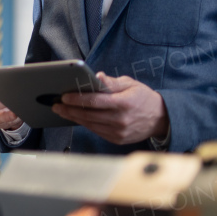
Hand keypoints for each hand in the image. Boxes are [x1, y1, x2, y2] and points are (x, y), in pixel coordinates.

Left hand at [54, 73, 168, 145]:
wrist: (161, 119)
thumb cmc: (143, 98)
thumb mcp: (131, 84)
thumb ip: (112, 82)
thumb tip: (97, 76)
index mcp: (123, 103)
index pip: (94, 101)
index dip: (77, 99)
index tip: (64, 96)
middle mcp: (120, 120)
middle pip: (88, 115)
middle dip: (69, 109)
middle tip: (56, 105)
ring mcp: (118, 132)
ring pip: (90, 124)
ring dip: (74, 117)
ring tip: (62, 111)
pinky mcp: (117, 139)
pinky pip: (96, 131)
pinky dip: (85, 124)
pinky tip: (76, 118)